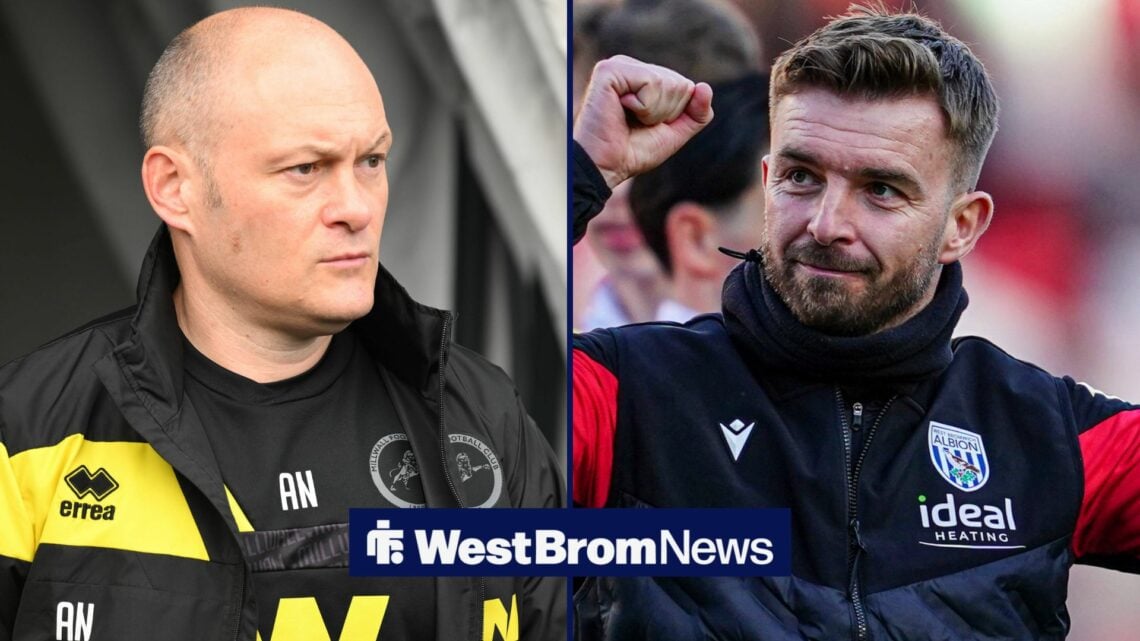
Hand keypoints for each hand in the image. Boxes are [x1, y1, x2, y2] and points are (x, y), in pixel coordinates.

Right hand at [574, 55, 713, 188]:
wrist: (605, 168)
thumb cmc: (632, 152)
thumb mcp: (674, 134)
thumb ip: (696, 114)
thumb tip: (705, 87)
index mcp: (645, 77)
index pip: (686, 87)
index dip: (674, 115)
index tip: (646, 126)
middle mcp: (632, 67)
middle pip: (680, 84)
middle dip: (665, 113)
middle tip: (636, 125)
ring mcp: (620, 65)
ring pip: (668, 83)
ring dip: (653, 112)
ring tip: (628, 119)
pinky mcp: (610, 70)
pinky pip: (651, 83)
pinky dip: (643, 107)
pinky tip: (621, 110)